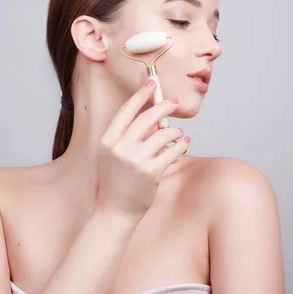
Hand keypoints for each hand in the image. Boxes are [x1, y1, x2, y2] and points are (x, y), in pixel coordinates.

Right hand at [96, 79, 189, 220]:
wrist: (115, 210)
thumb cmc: (116, 181)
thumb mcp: (114, 155)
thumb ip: (129, 136)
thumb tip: (154, 119)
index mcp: (108, 140)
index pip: (126, 111)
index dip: (140, 95)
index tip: (152, 83)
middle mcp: (120, 147)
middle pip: (147, 117)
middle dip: (163, 106)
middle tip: (173, 101)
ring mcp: (135, 160)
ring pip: (163, 134)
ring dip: (175, 131)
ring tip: (179, 134)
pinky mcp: (151, 172)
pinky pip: (172, 152)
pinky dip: (181, 146)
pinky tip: (184, 144)